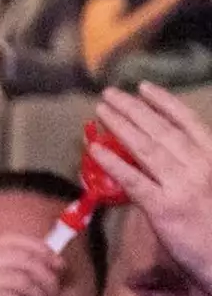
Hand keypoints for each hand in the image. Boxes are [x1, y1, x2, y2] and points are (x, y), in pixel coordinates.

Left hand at [89, 85, 211, 287]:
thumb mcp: (209, 187)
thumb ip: (190, 169)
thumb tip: (156, 157)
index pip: (187, 122)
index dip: (164, 102)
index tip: (143, 87)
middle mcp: (199, 166)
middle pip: (161, 130)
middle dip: (134, 109)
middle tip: (109, 95)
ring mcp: (181, 186)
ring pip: (146, 149)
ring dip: (121, 126)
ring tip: (100, 111)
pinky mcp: (164, 208)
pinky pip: (133, 180)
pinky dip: (114, 162)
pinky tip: (95, 149)